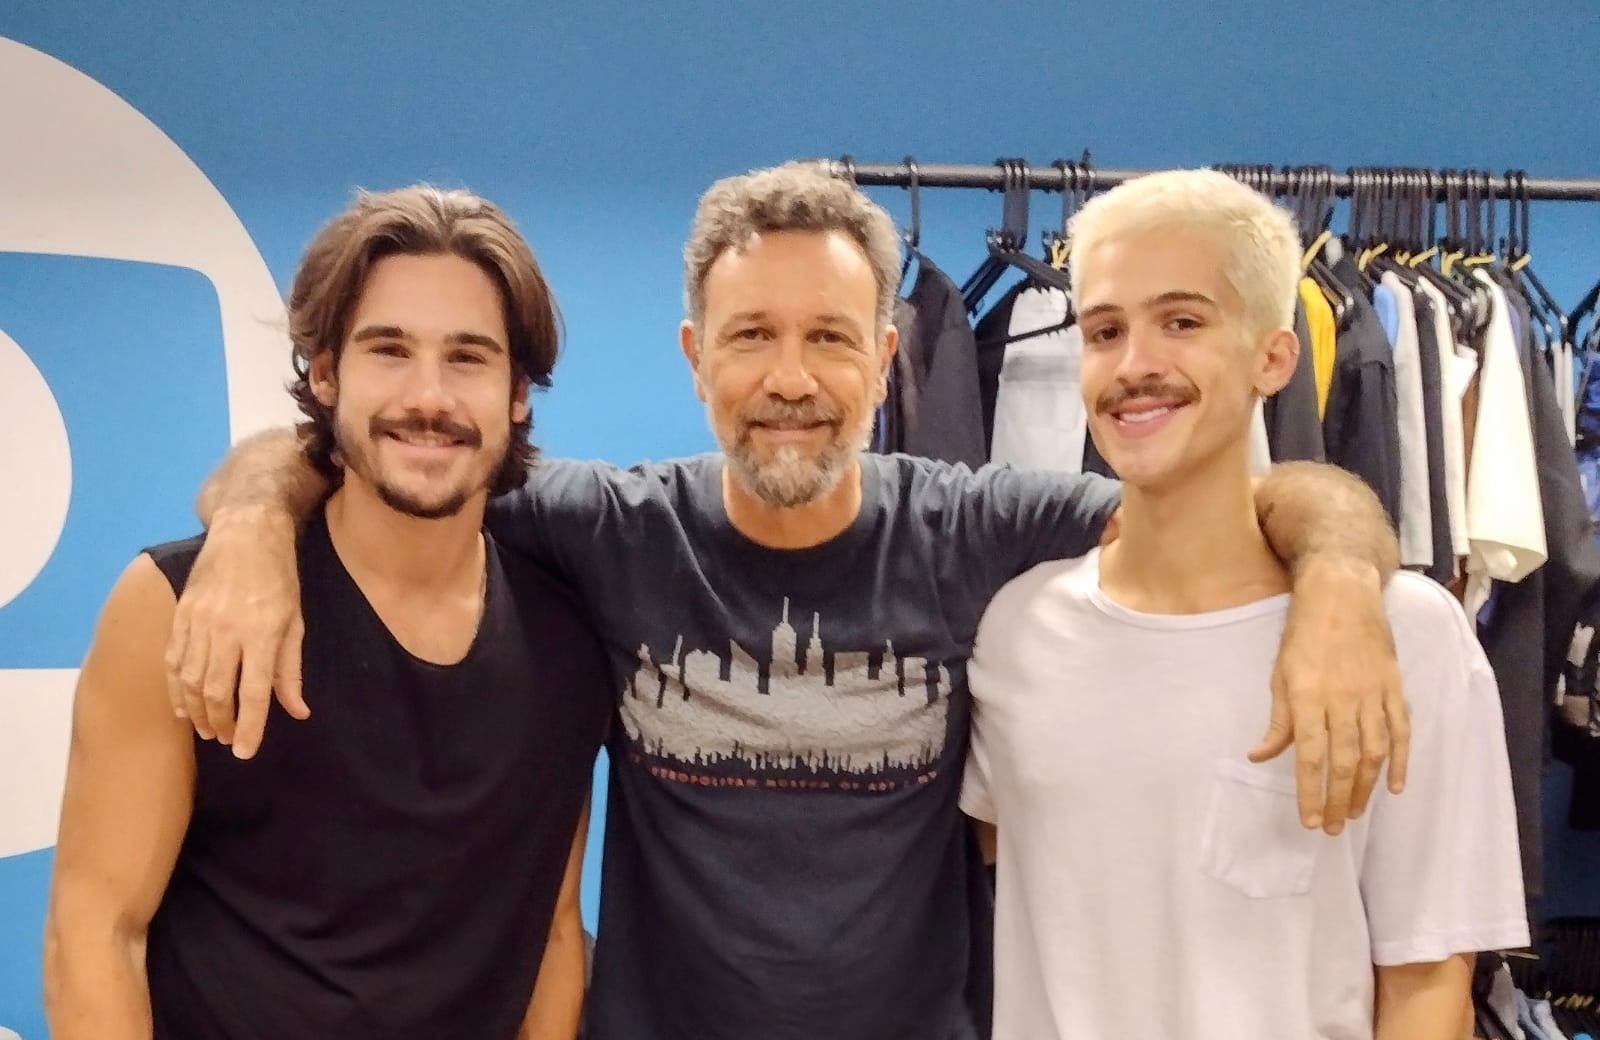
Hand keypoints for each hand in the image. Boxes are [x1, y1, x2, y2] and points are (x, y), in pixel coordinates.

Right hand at [163, 504, 307, 757]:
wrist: (246, 531)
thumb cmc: (279, 578)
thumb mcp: (296, 622)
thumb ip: (291, 670)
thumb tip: (296, 712)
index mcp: (263, 633)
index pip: (253, 692)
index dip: (248, 727)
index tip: (244, 752)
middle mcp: (227, 630)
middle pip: (216, 691)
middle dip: (220, 723)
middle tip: (226, 740)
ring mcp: (199, 621)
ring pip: (189, 680)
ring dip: (196, 711)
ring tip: (206, 729)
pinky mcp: (181, 614)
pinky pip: (173, 660)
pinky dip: (175, 688)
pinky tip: (182, 706)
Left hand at [1249, 555, 1409, 833]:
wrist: (1341, 593)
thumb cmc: (1303, 634)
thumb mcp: (1279, 674)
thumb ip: (1277, 720)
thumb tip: (1259, 756)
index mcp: (1308, 697)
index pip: (1311, 756)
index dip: (1311, 792)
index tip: (1311, 821)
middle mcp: (1342, 699)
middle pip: (1345, 761)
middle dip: (1339, 800)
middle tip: (1334, 828)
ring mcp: (1372, 694)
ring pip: (1374, 752)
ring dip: (1366, 787)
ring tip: (1356, 812)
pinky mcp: (1393, 686)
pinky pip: (1401, 731)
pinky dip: (1401, 761)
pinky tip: (1394, 786)